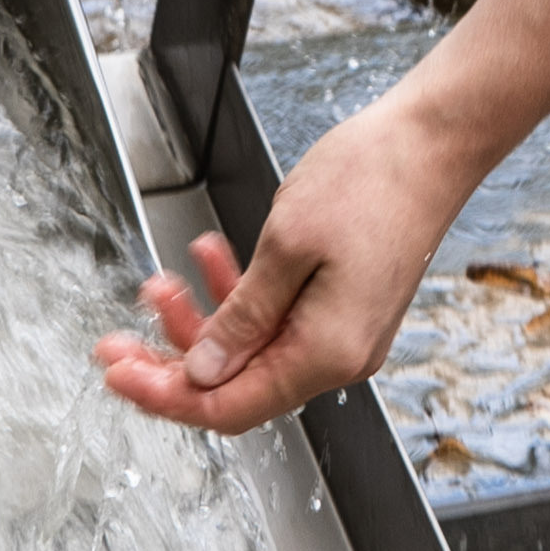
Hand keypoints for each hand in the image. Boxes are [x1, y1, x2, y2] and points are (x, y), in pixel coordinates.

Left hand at [94, 87, 466, 435]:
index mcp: (327, 353)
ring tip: (163, 280)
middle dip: (172, 359)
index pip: (231, 405)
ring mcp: (342, 332)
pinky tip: (211, 257)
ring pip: (252, 348)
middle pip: (236, 383)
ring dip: (202, 317)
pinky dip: (239, 294)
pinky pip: (277, 319)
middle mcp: (338, 356)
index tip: (120, 373)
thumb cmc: (372, 181)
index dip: (168, 396)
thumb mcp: (287, 244)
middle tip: (119, 340)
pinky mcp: (342, 306)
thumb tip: (203, 371)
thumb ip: (242, 316)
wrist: (430, 144)